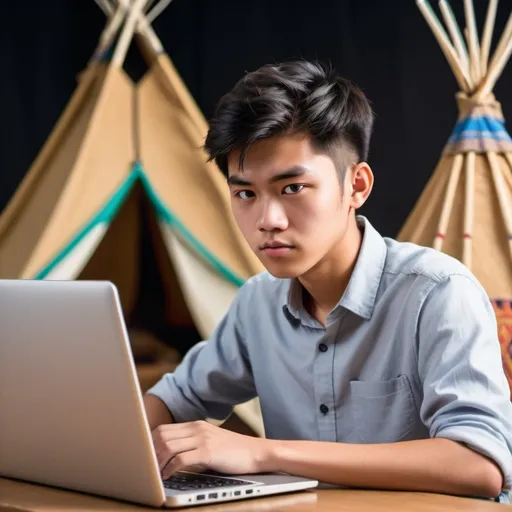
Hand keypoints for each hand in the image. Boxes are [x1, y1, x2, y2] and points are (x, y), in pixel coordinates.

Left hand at [152, 420, 272, 478]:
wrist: (257, 452)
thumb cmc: (233, 452)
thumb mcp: (209, 442)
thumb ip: (191, 444)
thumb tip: (168, 456)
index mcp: (195, 425)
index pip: (163, 429)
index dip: (148, 444)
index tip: (143, 458)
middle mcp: (197, 428)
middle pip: (161, 436)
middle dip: (149, 454)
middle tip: (145, 469)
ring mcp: (202, 438)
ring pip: (168, 446)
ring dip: (157, 463)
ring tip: (154, 475)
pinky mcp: (208, 451)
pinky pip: (181, 459)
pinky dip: (170, 469)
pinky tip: (168, 477)